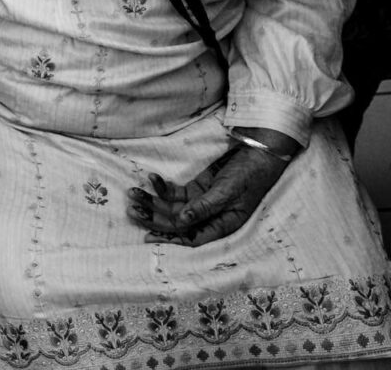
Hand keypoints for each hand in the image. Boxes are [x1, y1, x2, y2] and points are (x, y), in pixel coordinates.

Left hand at [126, 131, 294, 245]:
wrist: (258, 153)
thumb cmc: (249, 175)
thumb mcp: (228, 192)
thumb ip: (205, 207)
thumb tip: (182, 221)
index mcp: (222, 225)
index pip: (192, 237)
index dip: (170, 238)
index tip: (148, 236)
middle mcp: (210, 217)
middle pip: (177, 222)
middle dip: (154, 216)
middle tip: (132, 209)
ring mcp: (202, 202)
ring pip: (173, 206)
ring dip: (152, 200)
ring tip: (133, 193)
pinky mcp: (198, 188)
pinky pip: (176, 192)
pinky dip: (162, 186)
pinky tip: (151, 178)